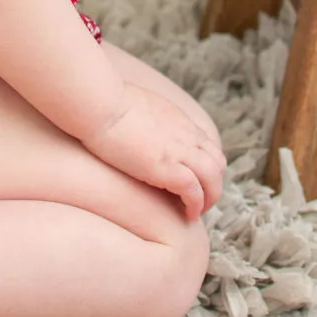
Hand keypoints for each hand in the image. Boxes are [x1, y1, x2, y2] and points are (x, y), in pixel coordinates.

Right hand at [81, 83, 226, 221]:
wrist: (100, 104)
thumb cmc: (106, 102)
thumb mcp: (137, 103)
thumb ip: (148, 116)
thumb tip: (137, 121)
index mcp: (178, 120)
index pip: (206, 144)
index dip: (205, 165)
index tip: (195, 179)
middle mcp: (185, 135)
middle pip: (217, 162)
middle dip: (213, 183)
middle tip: (201, 199)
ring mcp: (178, 151)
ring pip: (213, 178)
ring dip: (209, 197)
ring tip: (197, 211)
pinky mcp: (167, 168)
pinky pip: (194, 191)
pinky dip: (196, 205)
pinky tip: (188, 214)